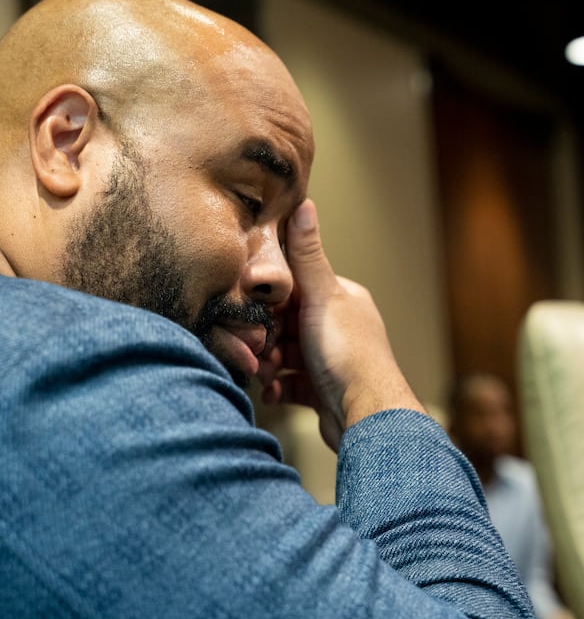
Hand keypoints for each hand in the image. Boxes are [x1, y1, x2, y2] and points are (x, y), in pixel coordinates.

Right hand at [257, 199, 425, 450]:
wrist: (367, 415)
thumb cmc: (348, 353)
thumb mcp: (322, 297)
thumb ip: (307, 255)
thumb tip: (304, 203)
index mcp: (340, 297)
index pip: (295, 288)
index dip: (270, 300)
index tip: (252, 311)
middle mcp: (336, 325)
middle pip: (285, 323)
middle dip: (265, 337)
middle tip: (255, 349)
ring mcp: (329, 359)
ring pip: (284, 354)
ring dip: (268, 364)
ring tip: (264, 374)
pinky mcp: (322, 390)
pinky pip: (290, 383)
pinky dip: (278, 388)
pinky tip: (274, 393)